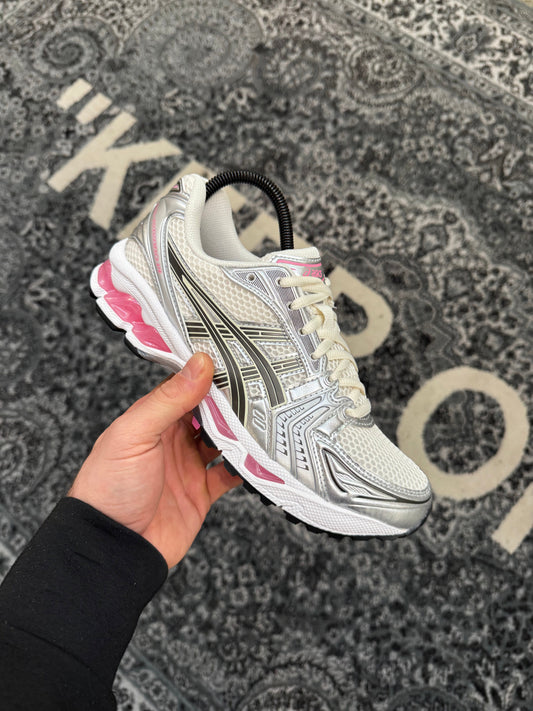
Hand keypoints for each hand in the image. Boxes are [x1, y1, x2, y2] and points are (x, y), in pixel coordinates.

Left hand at [68, 353, 240, 567]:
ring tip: (265, 418)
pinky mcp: (201, 494)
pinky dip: (246, 468)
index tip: (234, 362)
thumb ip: (168, 400)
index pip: (185, 388)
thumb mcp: (135, 434)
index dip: (207, 375)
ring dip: (241, 433)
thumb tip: (199, 364)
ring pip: (223, 442)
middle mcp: (171, 440)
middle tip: (259, 387)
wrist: (113, 548)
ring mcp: (187, 467)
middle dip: (231, 402)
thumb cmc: (109, 488)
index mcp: (152, 420)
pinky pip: (229, 475)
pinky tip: (259, 459)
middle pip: (209, 413)